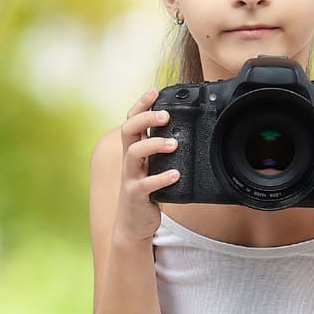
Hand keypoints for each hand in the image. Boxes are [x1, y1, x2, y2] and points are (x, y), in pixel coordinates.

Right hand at [113, 87, 180, 242]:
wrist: (133, 223)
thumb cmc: (146, 191)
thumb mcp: (151, 167)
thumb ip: (160, 151)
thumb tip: (184, 132)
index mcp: (133, 150)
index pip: (132, 120)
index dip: (141, 104)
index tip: (154, 90)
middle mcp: (128, 160)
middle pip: (128, 130)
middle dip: (146, 118)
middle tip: (166, 115)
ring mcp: (130, 177)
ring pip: (133, 153)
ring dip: (154, 145)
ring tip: (174, 144)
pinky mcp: (135, 195)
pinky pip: (145, 184)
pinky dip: (161, 178)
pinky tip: (176, 174)